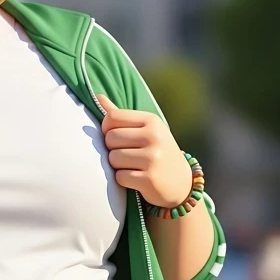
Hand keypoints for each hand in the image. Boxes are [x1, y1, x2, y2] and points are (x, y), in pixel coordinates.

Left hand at [95, 94, 192, 209]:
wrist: (181, 183)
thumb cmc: (157, 152)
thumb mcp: (145, 130)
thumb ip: (120, 115)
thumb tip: (97, 96)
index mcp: (151, 121)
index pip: (112, 118)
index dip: (107, 129)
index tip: (116, 138)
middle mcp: (154, 136)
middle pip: (110, 138)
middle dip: (112, 149)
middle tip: (127, 155)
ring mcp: (153, 158)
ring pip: (113, 158)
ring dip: (117, 166)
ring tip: (133, 167)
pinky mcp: (150, 179)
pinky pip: (119, 177)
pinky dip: (123, 180)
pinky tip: (136, 179)